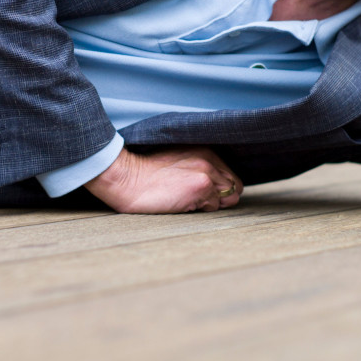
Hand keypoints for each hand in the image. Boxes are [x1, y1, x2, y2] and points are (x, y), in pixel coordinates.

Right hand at [84, 146, 242, 213]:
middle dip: (221, 198)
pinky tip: (181, 204)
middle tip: (197, 201)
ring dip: (211, 205)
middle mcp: (209, 159)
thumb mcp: (176, 162)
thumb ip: (198, 169)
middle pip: (234, 187)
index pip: (230, 175)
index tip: (204, 195)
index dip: (220, 190)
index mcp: (204, 150)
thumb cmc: (145, 174)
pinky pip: (212, 207)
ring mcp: (207, 173)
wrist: (126, 178)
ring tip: (187, 201)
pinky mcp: (201, 187)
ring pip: (226, 199)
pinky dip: (200, 210)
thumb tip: (220, 193)